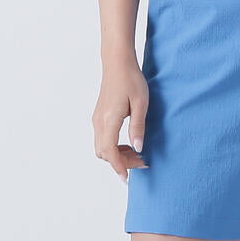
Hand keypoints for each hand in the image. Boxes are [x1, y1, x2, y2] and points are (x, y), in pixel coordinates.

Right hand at [94, 57, 149, 179]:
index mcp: (109, 120)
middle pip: (104, 153)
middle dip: (121, 162)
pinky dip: (114, 146)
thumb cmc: (131, 79)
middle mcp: (99, 122)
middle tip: (142, 162)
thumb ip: (138, 127)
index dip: (119, 167)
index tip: (128, 178)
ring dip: (117, 154)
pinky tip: (129, 142)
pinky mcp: (99, 116)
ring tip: (137, 153)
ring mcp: (97, 119)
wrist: (117, 62)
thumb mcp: (141, 104)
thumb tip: (138, 148)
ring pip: (102, 147)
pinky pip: (103, 138)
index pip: (110, 152)